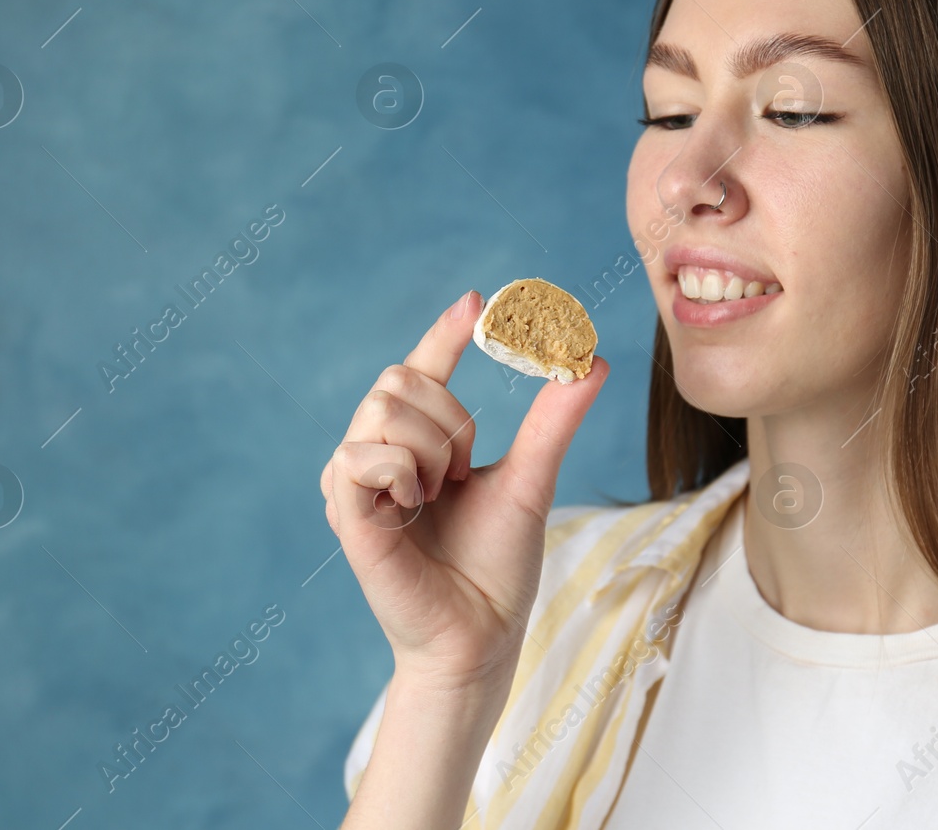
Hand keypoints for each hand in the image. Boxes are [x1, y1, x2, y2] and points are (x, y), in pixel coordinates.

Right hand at [320, 289, 608, 688]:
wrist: (483, 633)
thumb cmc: (499, 565)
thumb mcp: (532, 478)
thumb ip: (554, 419)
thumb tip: (593, 359)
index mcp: (416, 445)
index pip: (421, 369)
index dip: (444, 331)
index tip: (478, 303)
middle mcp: (377, 456)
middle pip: (399, 379)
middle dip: (449, 416)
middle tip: (465, 472)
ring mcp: (355, 484)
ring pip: (384, 407)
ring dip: (433, 447)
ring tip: (442, 496)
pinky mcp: (344, 512)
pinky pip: (362, 453)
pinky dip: (403, 470)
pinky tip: (415, 505)